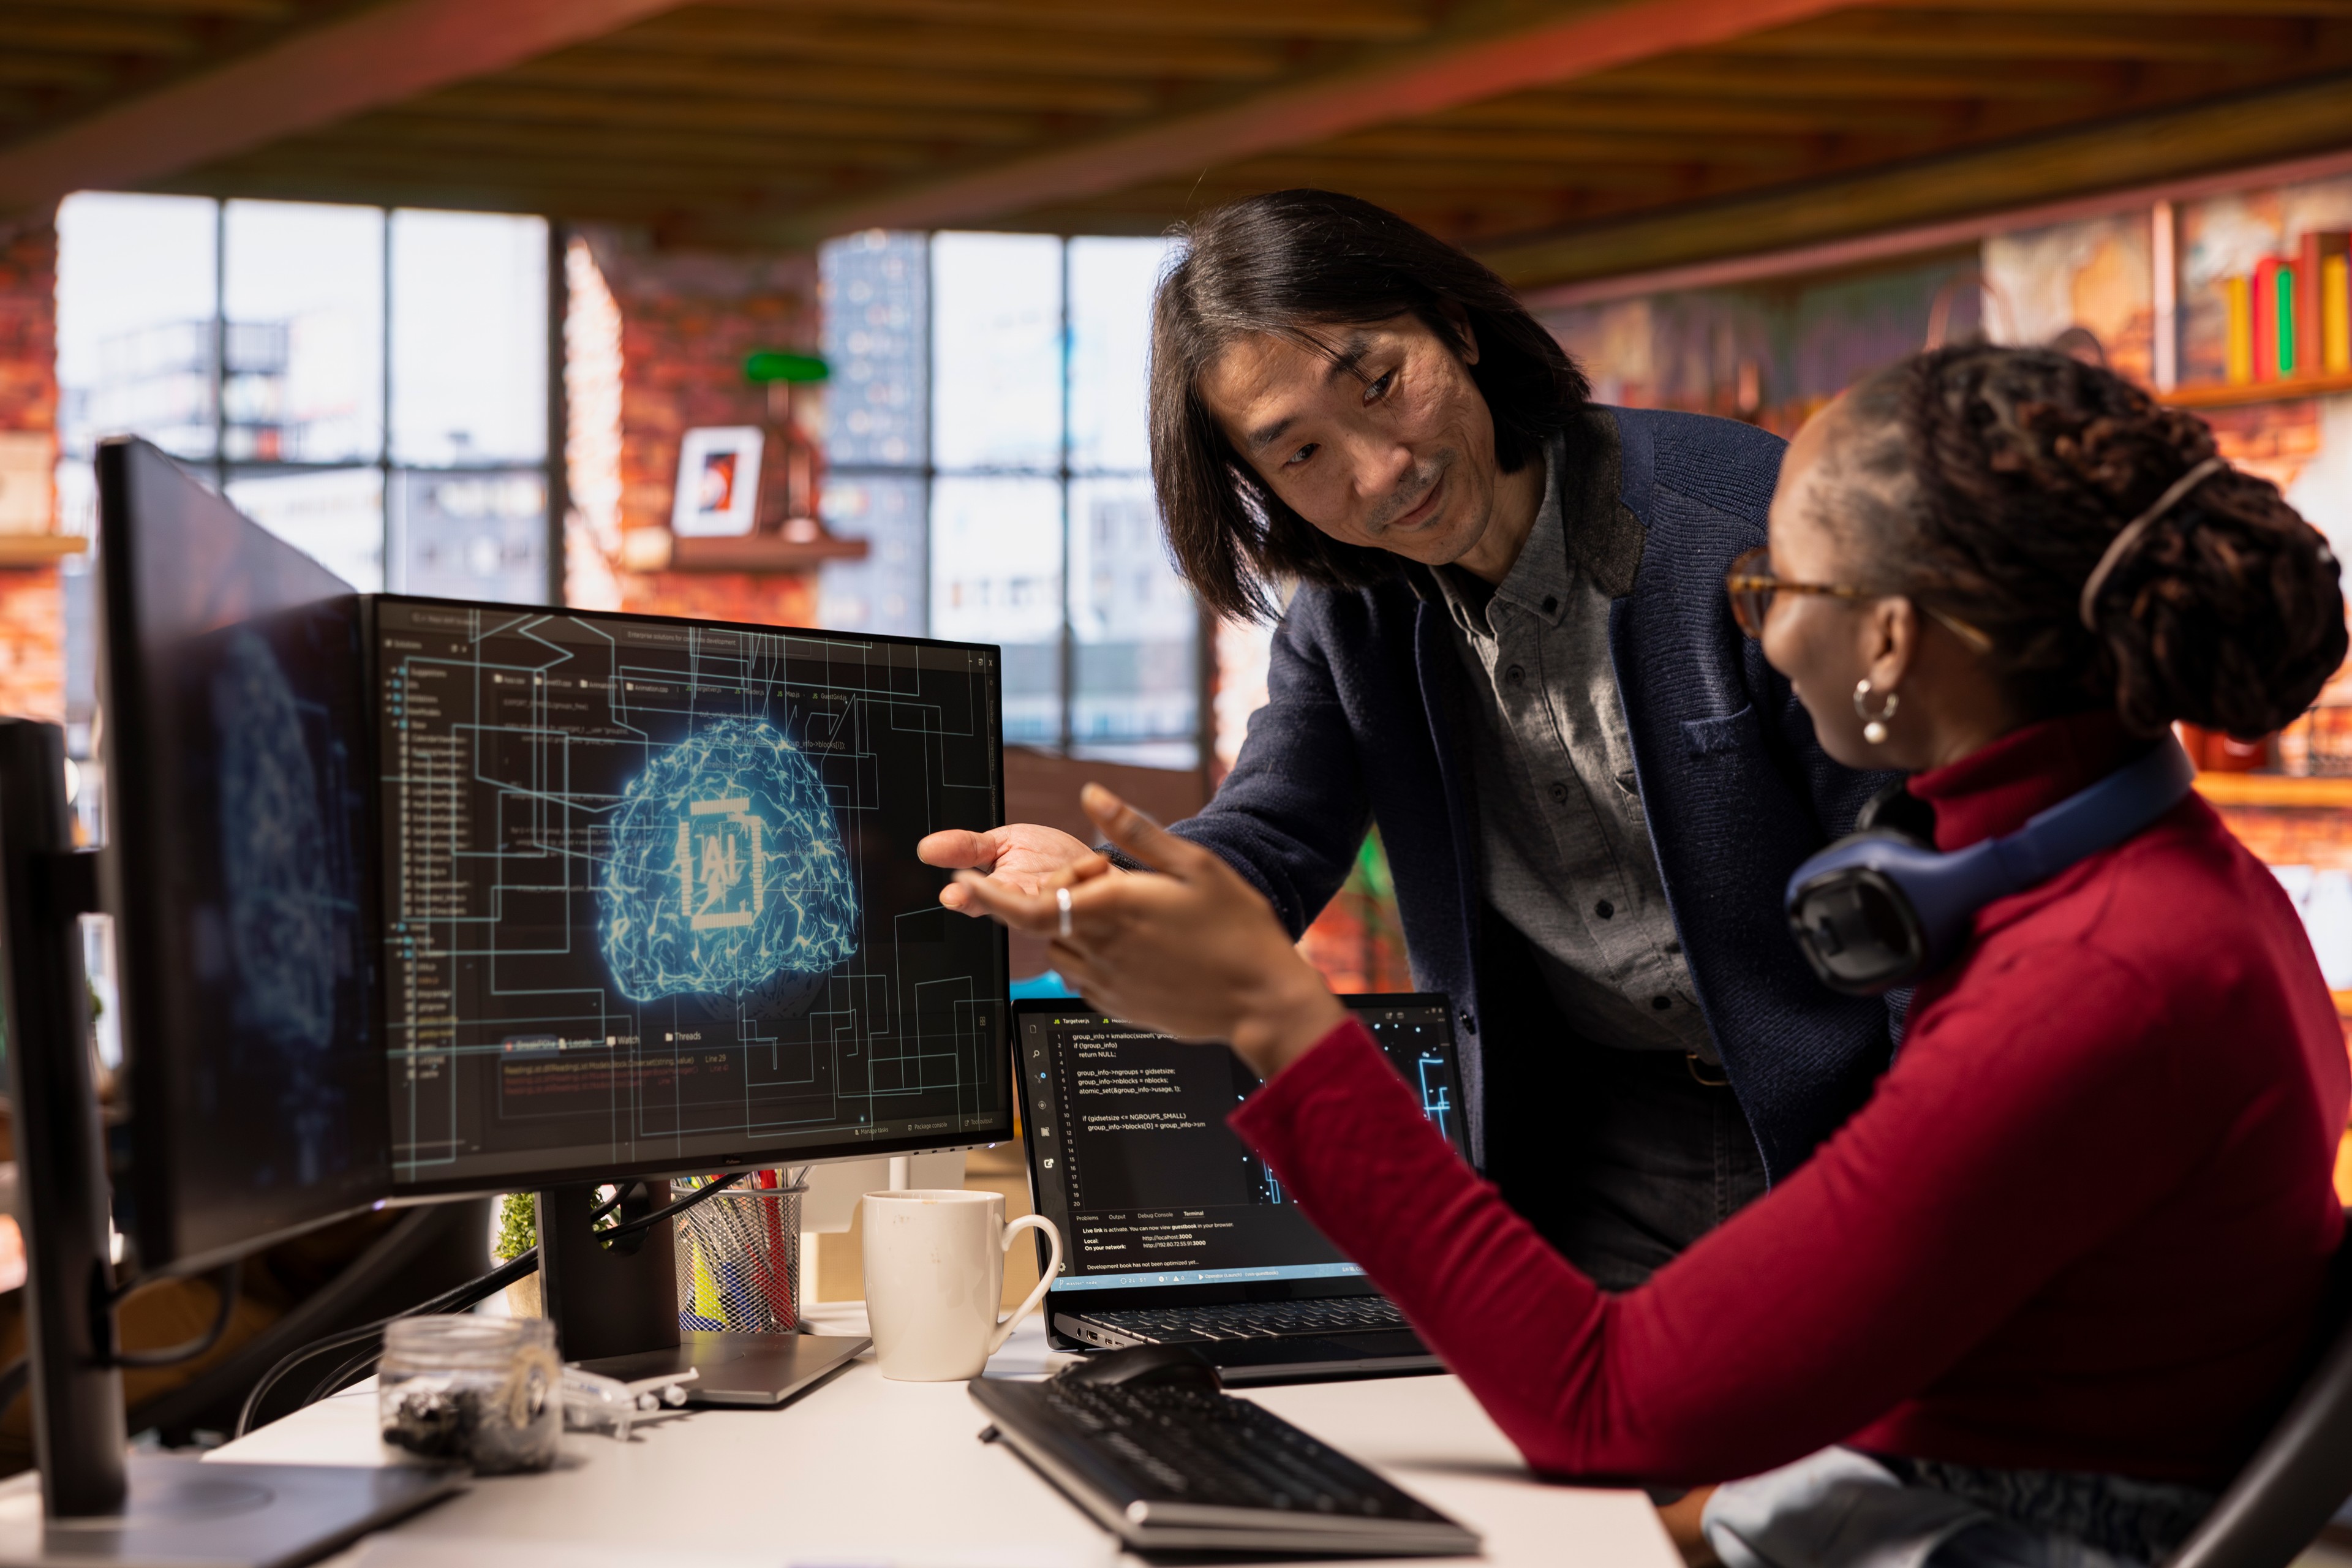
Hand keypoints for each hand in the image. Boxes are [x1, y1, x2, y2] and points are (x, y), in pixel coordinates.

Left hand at [952, 784, 1345, 1079]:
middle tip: (1112, 883)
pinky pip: (1083, 979)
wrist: (1262, 999)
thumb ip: (1135, 831)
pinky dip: (1091, 958)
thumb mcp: (1194, 863)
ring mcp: (1107, 985)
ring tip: (1128, 915)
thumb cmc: (1237, 928)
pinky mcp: (1118, 1008)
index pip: (1027, 908)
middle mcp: (1100, 950)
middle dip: (1056, 899)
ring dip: (1072, 928)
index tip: (968, 879)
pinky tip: (1137, 946)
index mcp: (1112, 909)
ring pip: (1061, 950)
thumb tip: (1092, 796)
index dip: (990, 895)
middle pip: (1045, 923)